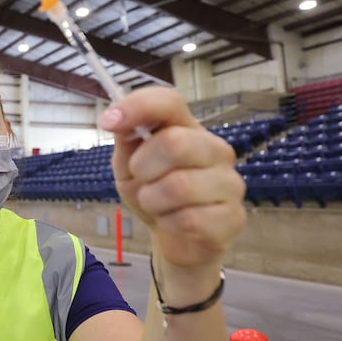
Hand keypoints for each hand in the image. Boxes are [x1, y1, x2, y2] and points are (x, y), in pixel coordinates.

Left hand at [98, 87, 245, 269]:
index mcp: (187, 128)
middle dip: (143, 166)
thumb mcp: (129, 164)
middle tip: (141, 179)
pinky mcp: (233, 217)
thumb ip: (126, 139)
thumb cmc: (153, 192)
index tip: (108, 121)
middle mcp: (214, 149)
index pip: (169, 101)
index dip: (138, 107)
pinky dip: (168, 223)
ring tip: (156, 204)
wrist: (175, 239)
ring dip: (152, 200)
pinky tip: (172, 222)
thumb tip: (113, 118)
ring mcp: (229, 183)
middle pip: (175, 143)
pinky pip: (189, 220)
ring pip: (179, 186)